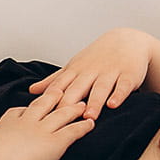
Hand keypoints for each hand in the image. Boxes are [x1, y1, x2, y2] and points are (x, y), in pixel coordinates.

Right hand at [0, 88, 94, 159]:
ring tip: (81, 104)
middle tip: (60, 91)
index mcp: (6, 125)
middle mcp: (26, 123)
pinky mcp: (56, 142)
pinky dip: (83, 127)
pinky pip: (72, 131)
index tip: (28, 107)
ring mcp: (42, 130)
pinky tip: (90, 124)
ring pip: (60, 114)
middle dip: (52, 97)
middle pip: (41, 106)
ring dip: (72, 108)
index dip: (24, 109)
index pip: (16, 112)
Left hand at [29, 28, 153, 119]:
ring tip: (89, 116)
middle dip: (70, 103)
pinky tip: (114, 104)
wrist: (127, 40)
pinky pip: (123, 86)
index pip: (60, 86)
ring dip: (94, 102)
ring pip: (100, 88)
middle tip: (63, 119)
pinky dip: (119, 94)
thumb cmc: (96, 58)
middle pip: (77, 88)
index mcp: (75, 71)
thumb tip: (31, 91)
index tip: (42, 114)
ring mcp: (110, 73)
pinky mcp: (128, 75)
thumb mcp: (73, 67)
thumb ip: (54, 81)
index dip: (51, 99)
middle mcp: (91, 72)